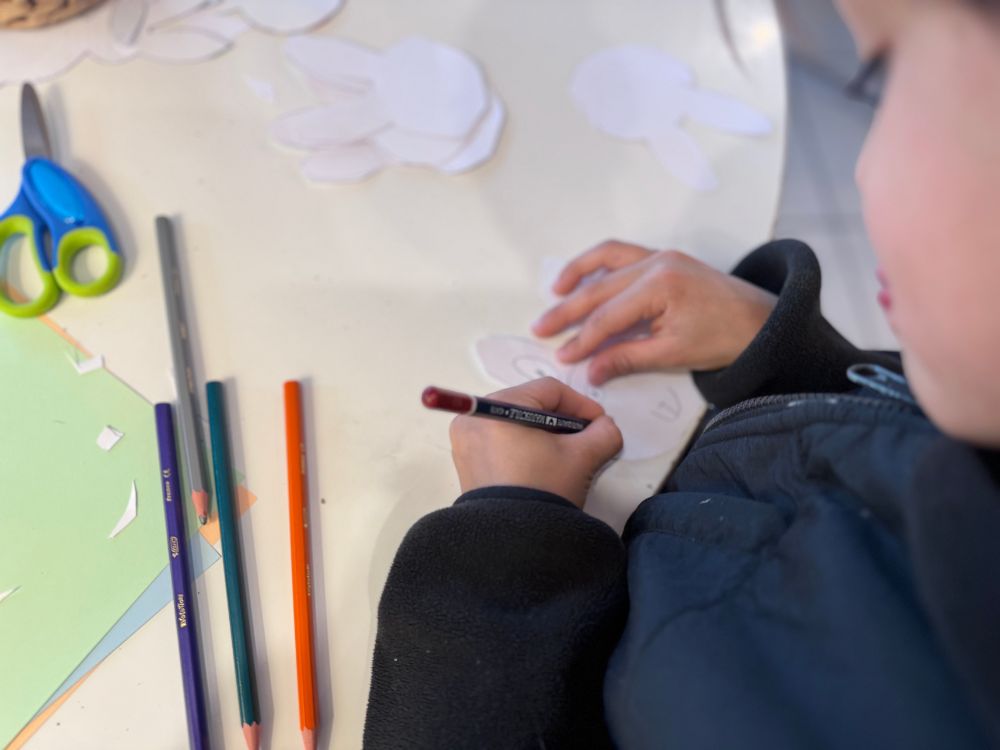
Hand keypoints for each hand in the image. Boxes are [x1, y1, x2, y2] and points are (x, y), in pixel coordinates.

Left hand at [449, 378, 622, 508]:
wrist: (514, 544)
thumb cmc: (544, 491)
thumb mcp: (582, 458)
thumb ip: (603, 433)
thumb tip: (605, 427)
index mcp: (495, 409)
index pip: (548, 390)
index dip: (581, 404)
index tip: (600, 423)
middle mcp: (472, 420)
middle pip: (530, 405)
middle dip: (562, 421)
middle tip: (586, 439)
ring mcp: (465, 443)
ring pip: (515, 424)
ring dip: (545, 434)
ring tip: (568, 455)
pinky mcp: (467, 464)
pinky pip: (501, 442)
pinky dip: (525, 447)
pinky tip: (545, 466)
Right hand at [532, 240, 776, 384]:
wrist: (763, 322)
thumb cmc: (724, 340)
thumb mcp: (673, 354)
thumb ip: (628, 358)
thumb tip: (590, 371)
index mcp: (660, 286)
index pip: (608, 316)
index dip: (582, 340)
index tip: (562, 357)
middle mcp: (656, 263)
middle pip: (600, 288)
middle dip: (568, 311)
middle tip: (540, 329)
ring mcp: (660, 255)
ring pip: (607, 260)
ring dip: (578, 275)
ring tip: (555, 293)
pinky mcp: (665, 257)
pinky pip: (623, 254)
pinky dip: (599, 264)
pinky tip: (584, 278)